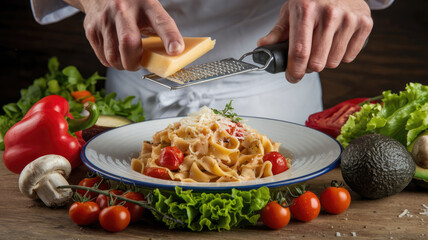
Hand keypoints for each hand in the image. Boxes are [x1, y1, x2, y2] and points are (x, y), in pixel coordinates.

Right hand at [65, 0, 183, 70]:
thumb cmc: (133, 8)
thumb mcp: (150, 11)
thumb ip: (161, 31)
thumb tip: (174, 57)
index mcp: (146, 4)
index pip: (161, 21)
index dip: (170, 37)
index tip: (176, 50)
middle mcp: (123, 9)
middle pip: (129, 42)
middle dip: (135, 62)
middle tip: (139, 64)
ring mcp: (105, 19)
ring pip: (113, 56)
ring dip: (123, 65)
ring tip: (128, 58)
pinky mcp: (91, 29)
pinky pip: (103, 57)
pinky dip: (113, 62)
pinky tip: (117, 53)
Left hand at [257, 0, 372, 82]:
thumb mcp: (291, 9)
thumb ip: (278, 31)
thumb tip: (262, 47)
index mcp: (306, 10)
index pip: (299, 52)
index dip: (294, 71)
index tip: (292, 77)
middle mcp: (329, 14)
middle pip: (317, 62)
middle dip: (308, 67)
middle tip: (306, 60)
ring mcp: (349, 18)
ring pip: (333, 62)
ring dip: (325, 62)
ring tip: (321, 48)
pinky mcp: (365, 23)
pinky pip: (350, 57)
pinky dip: (341, 56)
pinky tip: (336, 42)